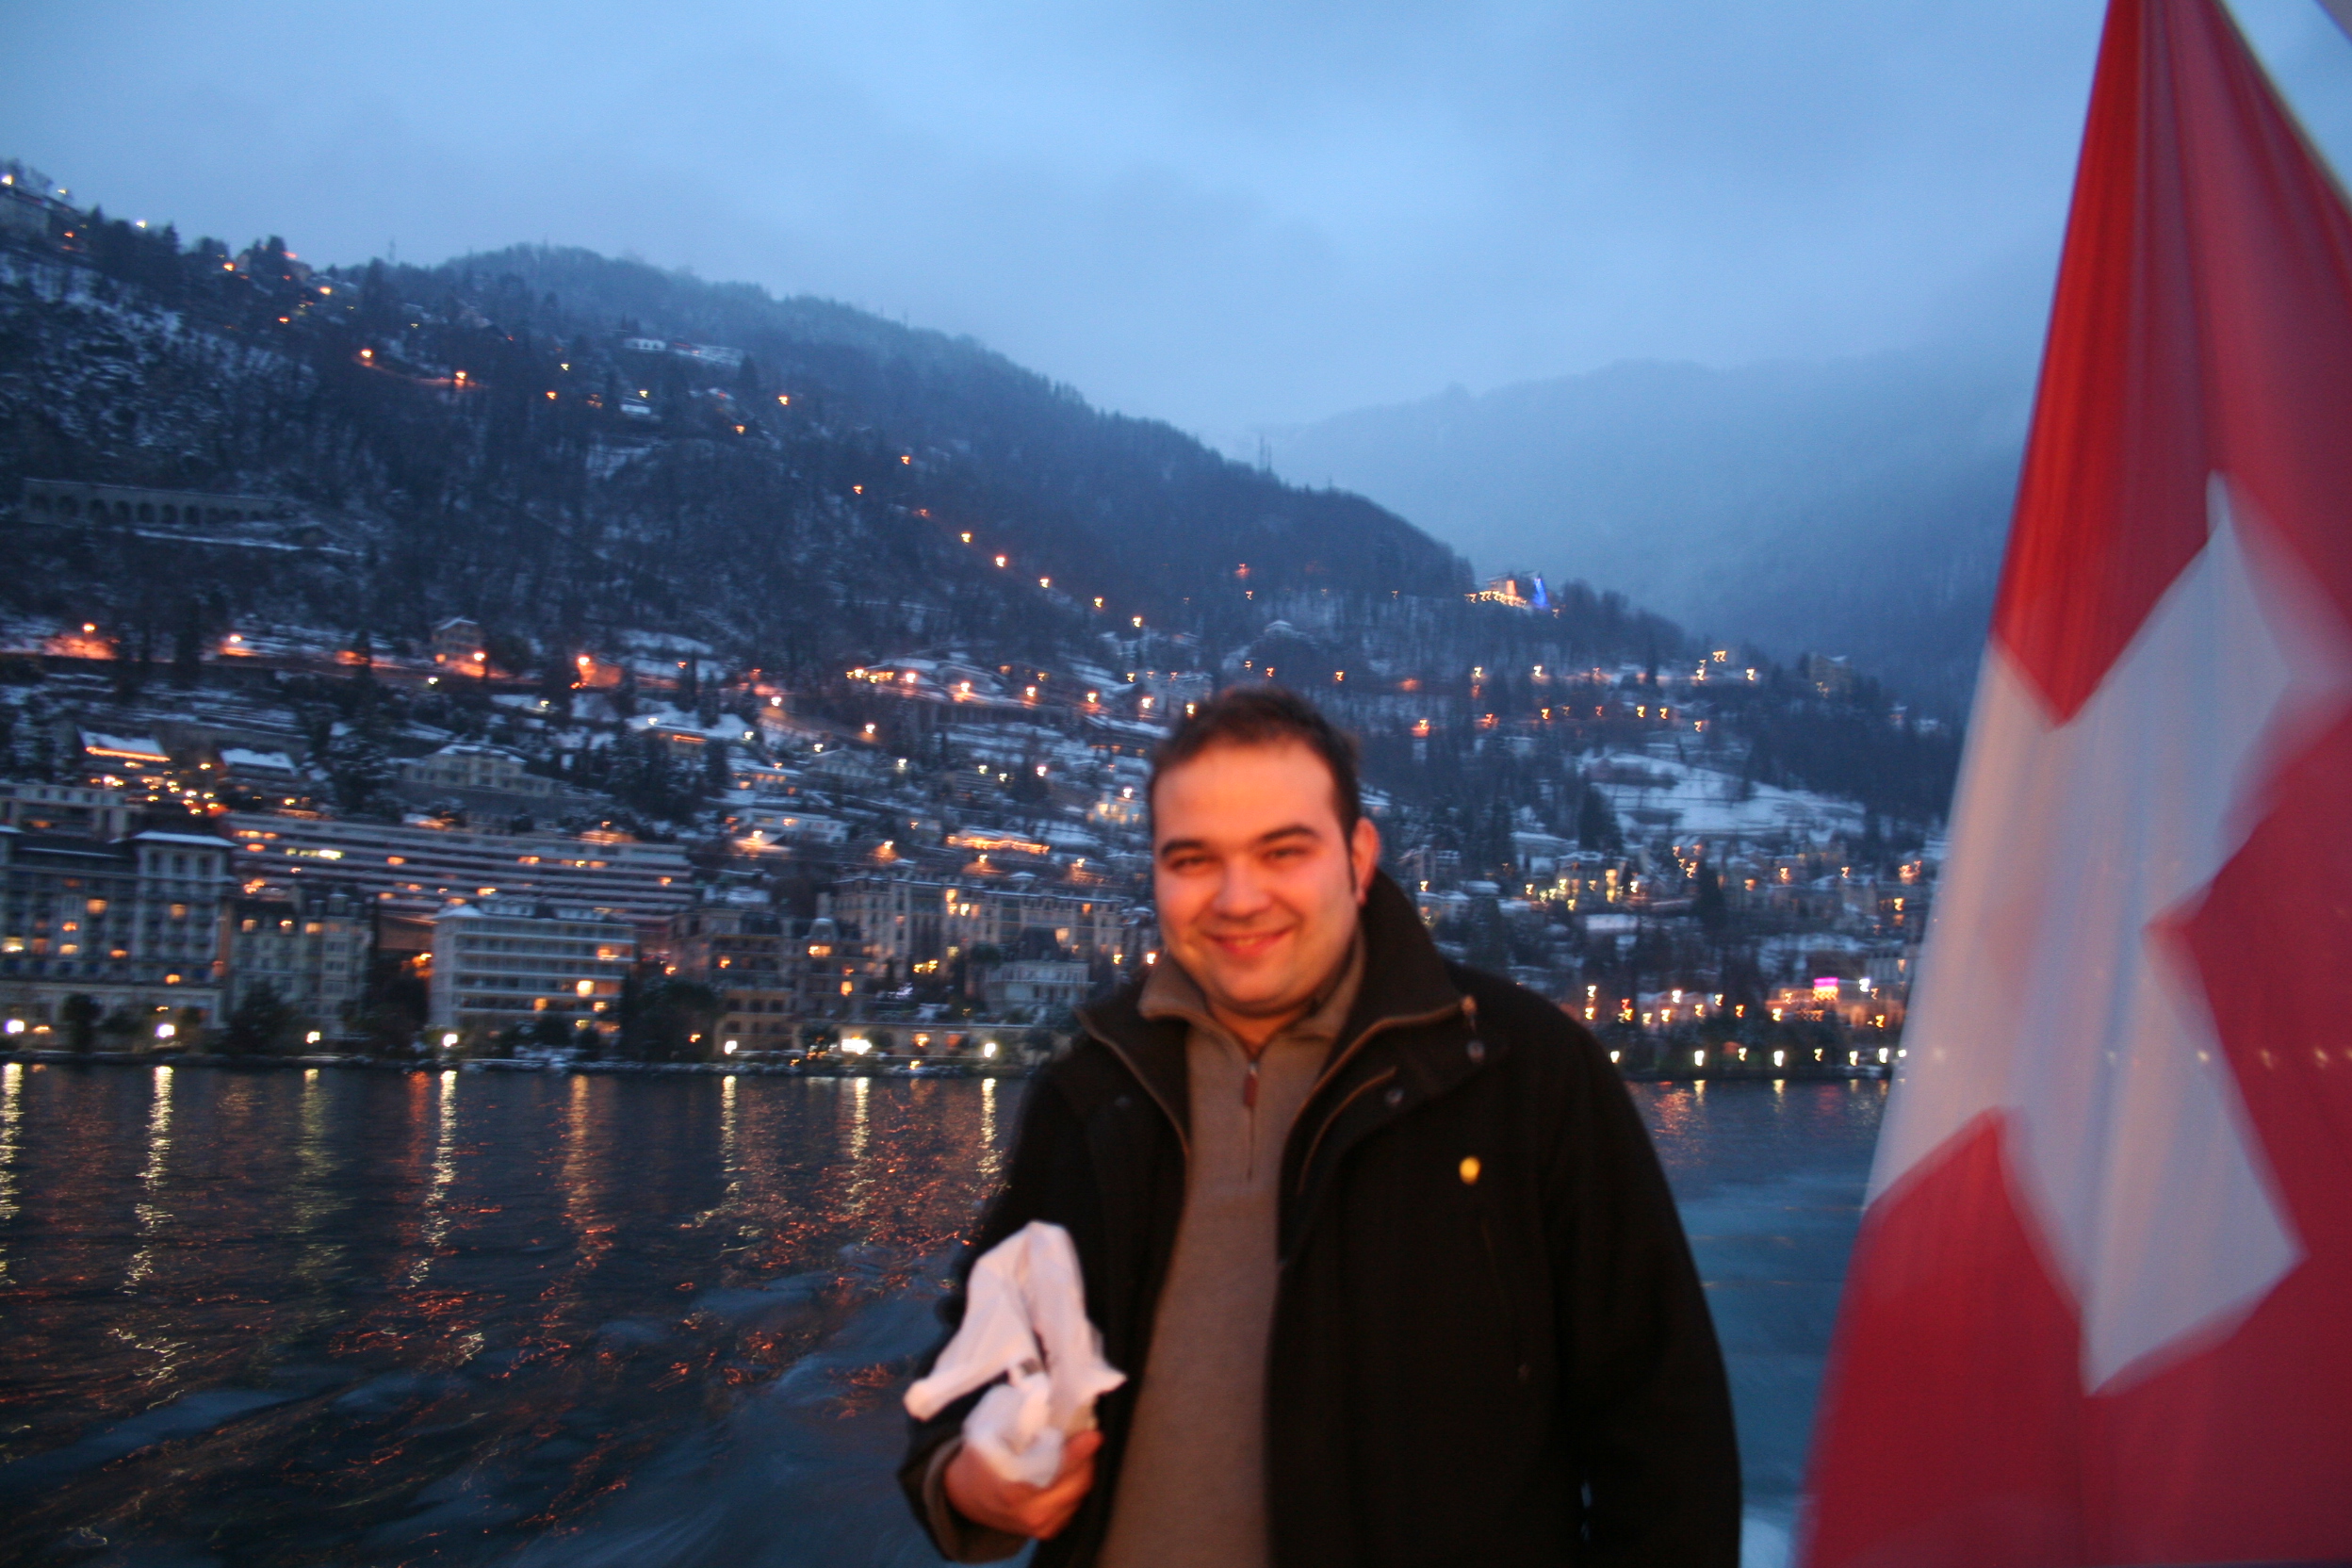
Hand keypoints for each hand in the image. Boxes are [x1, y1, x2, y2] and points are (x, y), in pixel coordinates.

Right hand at [943, 1428, 1102, 1539]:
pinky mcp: (1048, 1531)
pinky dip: (1076, 1484)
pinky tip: (1070, 1468)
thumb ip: (1015, 1420)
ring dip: (1084, 1469)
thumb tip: (1047, 1397)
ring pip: (1080, 1494)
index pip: (1052, 1473)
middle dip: (1086, 1457)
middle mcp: (1029, 1514)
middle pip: (1076, 1484)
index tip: (1093, 1435)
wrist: (964, 1498)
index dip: (1075, 1454)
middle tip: (1087, 1435)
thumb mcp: (986, 1435)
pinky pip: (1075, 1504)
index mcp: (1011, 1492)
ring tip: (1078, 1449)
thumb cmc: (978, 1462)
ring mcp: (1040, 1526)